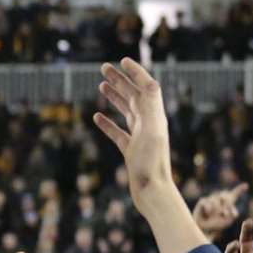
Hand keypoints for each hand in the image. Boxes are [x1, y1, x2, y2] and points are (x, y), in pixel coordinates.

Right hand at [93, 60, 174, 201]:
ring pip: (126, 111)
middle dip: (121, 80)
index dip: (136, 73)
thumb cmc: (152, 164)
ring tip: (101, 85)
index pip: (147, 87)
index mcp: (155, 116)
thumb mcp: (151, 131)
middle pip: (134, 96)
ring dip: (114, 96)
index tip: (122, 61)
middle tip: (104, 67)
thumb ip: (150, 107)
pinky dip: (107, 123)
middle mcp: (149, 124)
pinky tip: (97, 118)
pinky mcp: (131, 151)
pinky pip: (118, 132)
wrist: (152, 192)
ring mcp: (140, 137)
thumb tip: (151, 82)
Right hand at [193, 183, 247, 238]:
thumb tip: (226, 210)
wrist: (204, 228)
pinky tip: (209, 213)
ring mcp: (211, 199)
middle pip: (225, 196)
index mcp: (227, 203)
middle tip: (225, 214)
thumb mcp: (227, 220)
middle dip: (226, 204)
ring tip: (218, 215)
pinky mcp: (203, 201)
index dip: (239, 189)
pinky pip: (208, 202)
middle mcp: (219, 199)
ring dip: (218, 208)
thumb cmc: (217, 225)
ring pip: (216, 199)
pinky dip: (209, 208)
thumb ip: (231, 214)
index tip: (246, 186)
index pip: (234, 194)